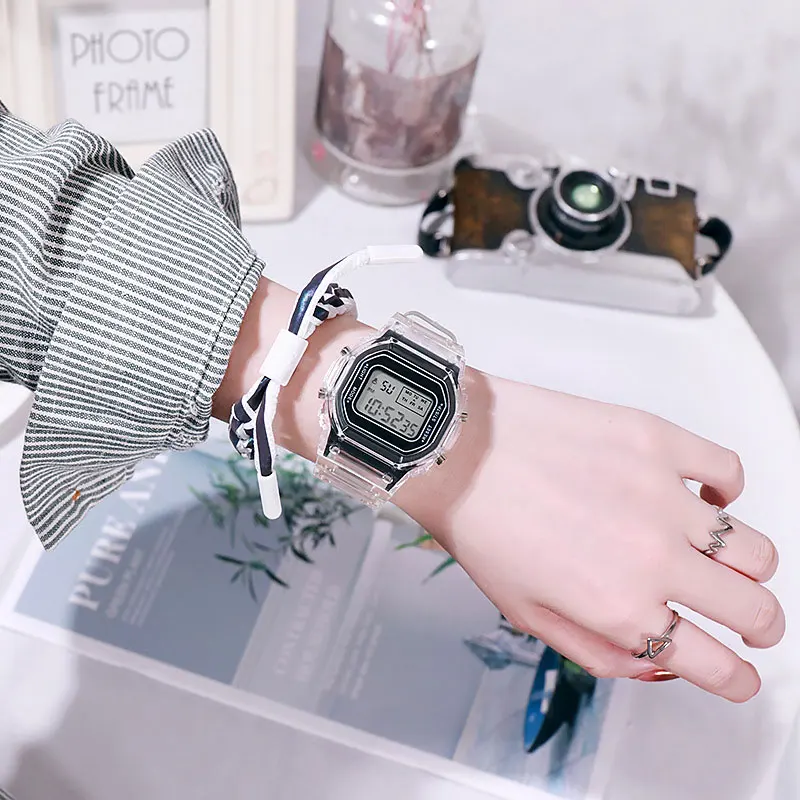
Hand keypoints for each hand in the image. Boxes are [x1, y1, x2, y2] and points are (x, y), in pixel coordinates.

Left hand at [400, 371, 783, 702]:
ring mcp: (661, 493)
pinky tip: (704, 495)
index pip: (711, 664)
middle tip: (754, 625)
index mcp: (617, 607)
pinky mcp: (656, 439)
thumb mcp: (525, 614)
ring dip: (750, 568)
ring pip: (756, 548)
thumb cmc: (480, 526)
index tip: (740, 677)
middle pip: (754, 610)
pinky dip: (727, 488)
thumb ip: (597, 652)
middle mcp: (651, 556)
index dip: (736, 680)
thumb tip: (658, 664)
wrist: (459, 451)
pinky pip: (729, 468)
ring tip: (726, 562)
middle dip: (761, 629)